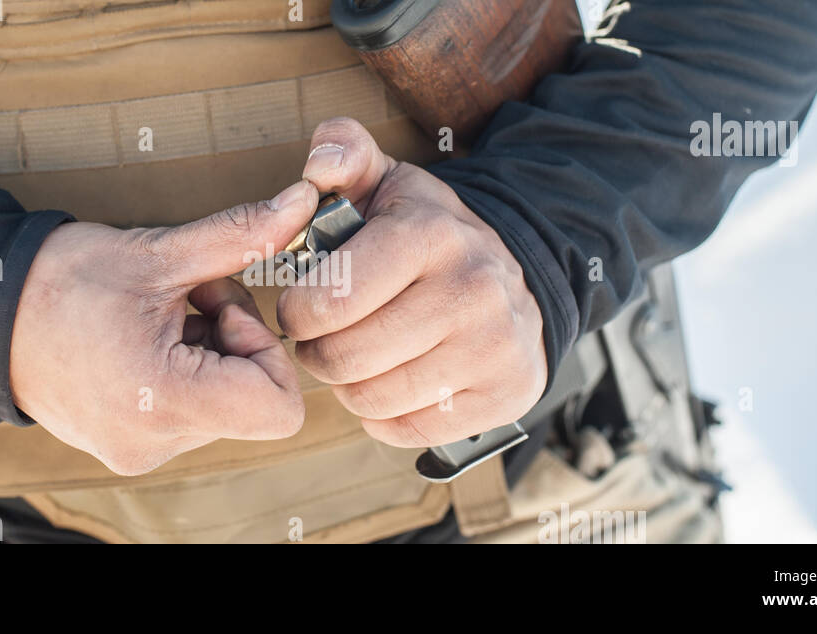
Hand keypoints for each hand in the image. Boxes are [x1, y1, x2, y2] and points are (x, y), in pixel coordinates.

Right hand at [9, 181, 317, 474]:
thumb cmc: (62, 280)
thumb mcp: (158, 253)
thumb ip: (241, 236)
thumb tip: (305, 203)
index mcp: (162, 401)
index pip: (280, 408)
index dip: (266, 351)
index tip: (223, 309)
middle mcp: (154, 442)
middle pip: (253, 401)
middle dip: (235, 341)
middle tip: (190, 298)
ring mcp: (139, 451)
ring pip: (225, 406)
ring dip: (211, 353)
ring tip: (160, 316)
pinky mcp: (129, 447)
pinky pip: (192, 413)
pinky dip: (187, 372)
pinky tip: (147, 338)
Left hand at [277, 118, 547, 447]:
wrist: (518, 271)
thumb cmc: (427, 232)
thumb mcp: (386, 182)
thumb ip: (342, 154)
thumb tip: (319, 164)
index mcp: (430, 235)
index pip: (331, 300)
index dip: (297, 310)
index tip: (300, 305)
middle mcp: (471, 291)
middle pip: (345, 357)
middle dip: (316, 352)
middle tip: (321, 338)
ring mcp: (494, 348)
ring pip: (372, 399)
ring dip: (347, 386)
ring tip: (355, 358)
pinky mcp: (505, 395)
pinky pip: (408, 430)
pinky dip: (384, 415)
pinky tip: (390, 382)